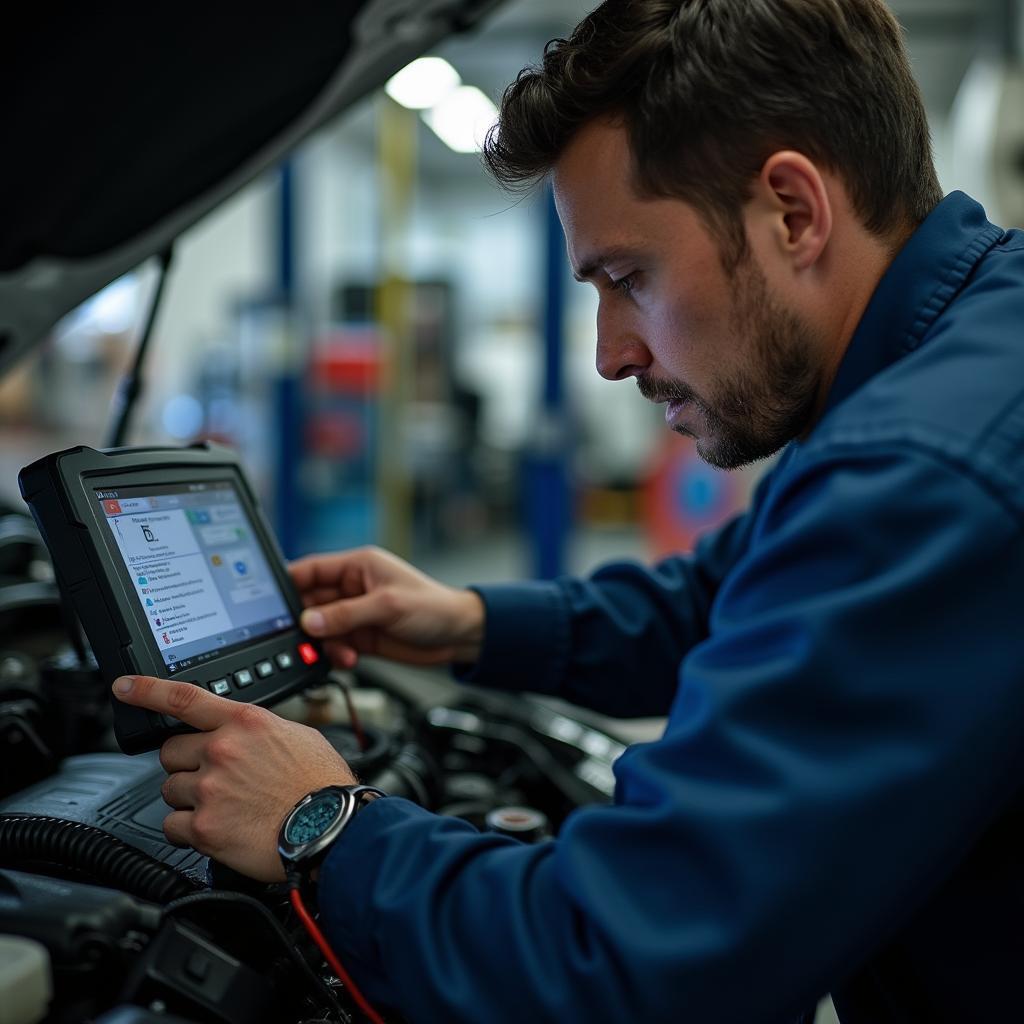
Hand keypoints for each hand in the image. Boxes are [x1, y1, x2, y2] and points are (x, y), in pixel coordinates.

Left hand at [112, 675, 356, 881]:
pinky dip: (188, 832)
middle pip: (170, 752)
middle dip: (186, 764)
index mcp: (245, 722)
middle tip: (214, 778)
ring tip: (226, 808)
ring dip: (189, 799)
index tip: (123, 687)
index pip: (183, 698)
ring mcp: (209, 788)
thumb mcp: (297, 735)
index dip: (146, 690)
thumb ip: (258, 730)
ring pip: (170, 790)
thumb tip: (242, 734)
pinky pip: (172, 827)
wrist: (331, 827)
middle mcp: (222, 750)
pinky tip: (217, 830)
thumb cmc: (322, 785)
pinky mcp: (204, 827)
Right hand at [289, 546, 484, 669]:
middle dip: (304, 622)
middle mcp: (351, 588)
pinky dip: (335, 654)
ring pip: (320, 628)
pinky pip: (334, 645)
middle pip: (309, 602)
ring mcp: (354, 614)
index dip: (288, 584)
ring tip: (339, 651)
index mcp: (357, 566)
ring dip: (322, 642)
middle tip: (302, 638)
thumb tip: (309, 621)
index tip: (269, 603)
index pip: (311, 570)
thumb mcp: (388, 606)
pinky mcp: (360, 637)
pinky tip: (348, 659)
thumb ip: (346, 614)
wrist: (459, 636)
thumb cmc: (433, 606)